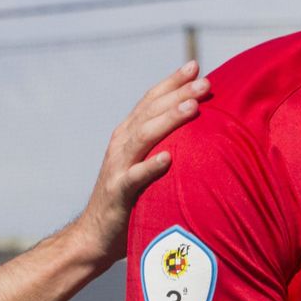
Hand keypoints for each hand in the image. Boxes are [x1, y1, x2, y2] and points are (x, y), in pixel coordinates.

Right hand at [69, 62, 208, 269]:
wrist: (96, 234)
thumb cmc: (132, 198)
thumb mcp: (146, 164)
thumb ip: (164, 143)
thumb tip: (197, 128)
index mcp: (129, 134)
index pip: (151, 100)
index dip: (172, 82)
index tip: (196, 66)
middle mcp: (122, 144)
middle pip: (150, 112)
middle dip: (177, 93)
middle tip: (204, 82)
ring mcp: (118, 166)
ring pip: (144, 137)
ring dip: (168, 120)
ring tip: (192, 107)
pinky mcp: (118, 193)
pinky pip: (134, 177)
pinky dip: (150, 167)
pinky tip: (168, 158)